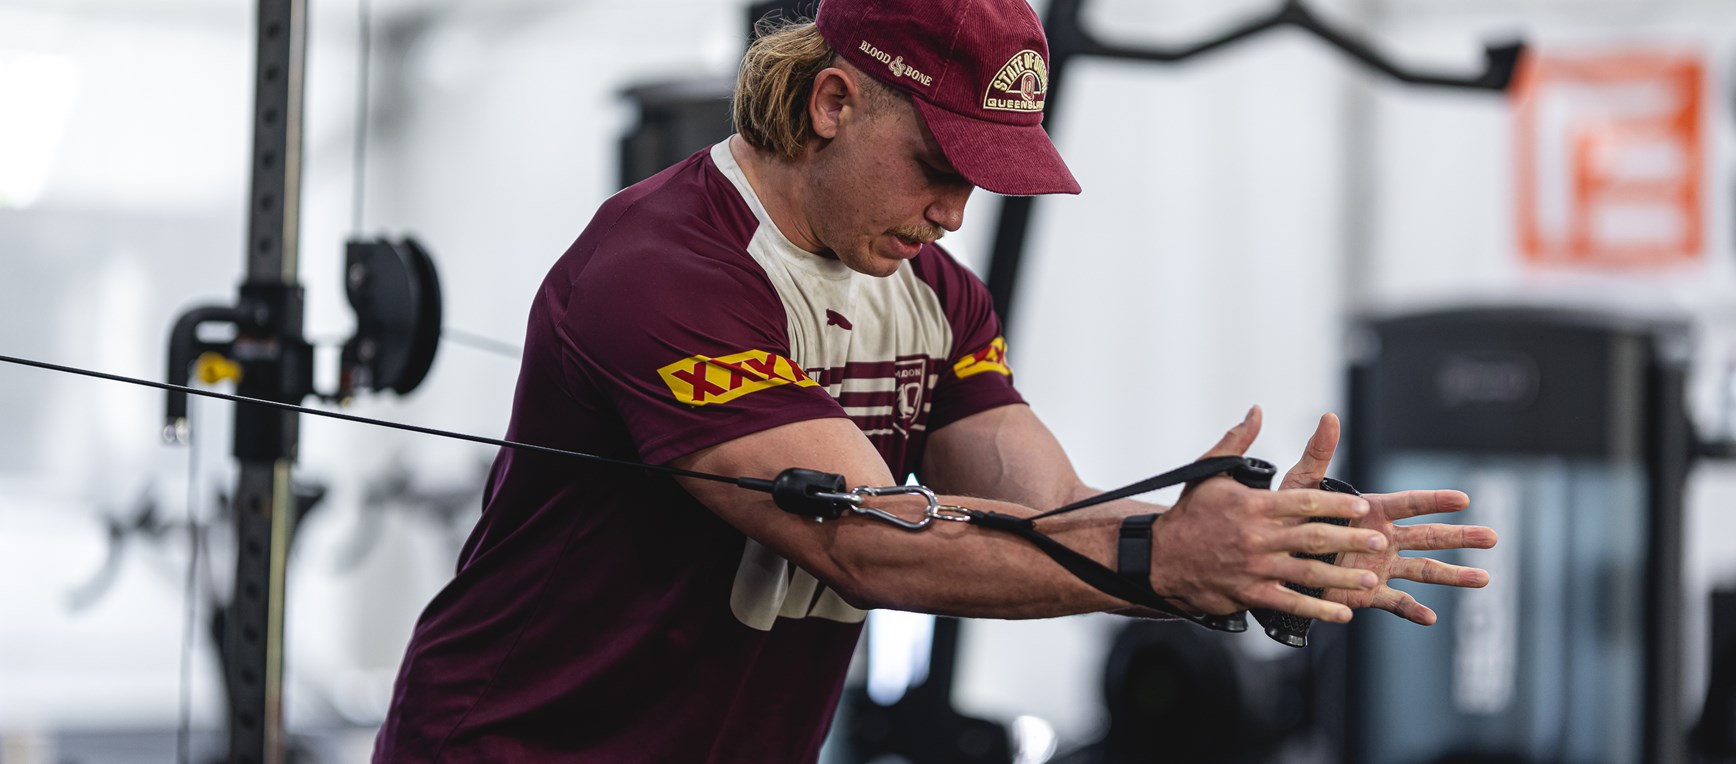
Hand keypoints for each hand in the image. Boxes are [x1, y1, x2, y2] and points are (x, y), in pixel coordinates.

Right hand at [1148, 406, 1386, 624]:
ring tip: (1369, 579)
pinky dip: (1317, 610)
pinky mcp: (1249, 594)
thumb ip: (1237, 442)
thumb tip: (1256, 411)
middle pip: (1311, 537)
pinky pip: (1289, 603)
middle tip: (1379, 540)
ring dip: (1340, 577)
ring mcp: (1254, 568)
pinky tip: (1341, 613)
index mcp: (1252, 506)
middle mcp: (1256, 537)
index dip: (1335, 503)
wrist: (1159, 557)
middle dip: (1348, 539)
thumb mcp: (1209, 472)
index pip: (1302, 502)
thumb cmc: (1189, 513)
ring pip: (1306, 573)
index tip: (1361, 506)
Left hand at [1280, 413, 1497, 624]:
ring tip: (1483, 579)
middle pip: (1429, 536)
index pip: (1410, 503)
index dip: (1435, 500)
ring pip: (1424, 570)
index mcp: (1372, 510)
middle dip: (1461, 536)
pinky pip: (1395, 603)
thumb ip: (1318, 454)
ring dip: (1453, 575)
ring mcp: (1379, 565)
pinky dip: (1412, 611)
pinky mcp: (1367, 592)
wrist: (1276, 558)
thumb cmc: (1288, 517)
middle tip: (1492, 537)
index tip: (1463, 498)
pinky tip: (1430, 618)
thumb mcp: (1301, 485)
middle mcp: (1383, 537)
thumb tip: (1329, 416)